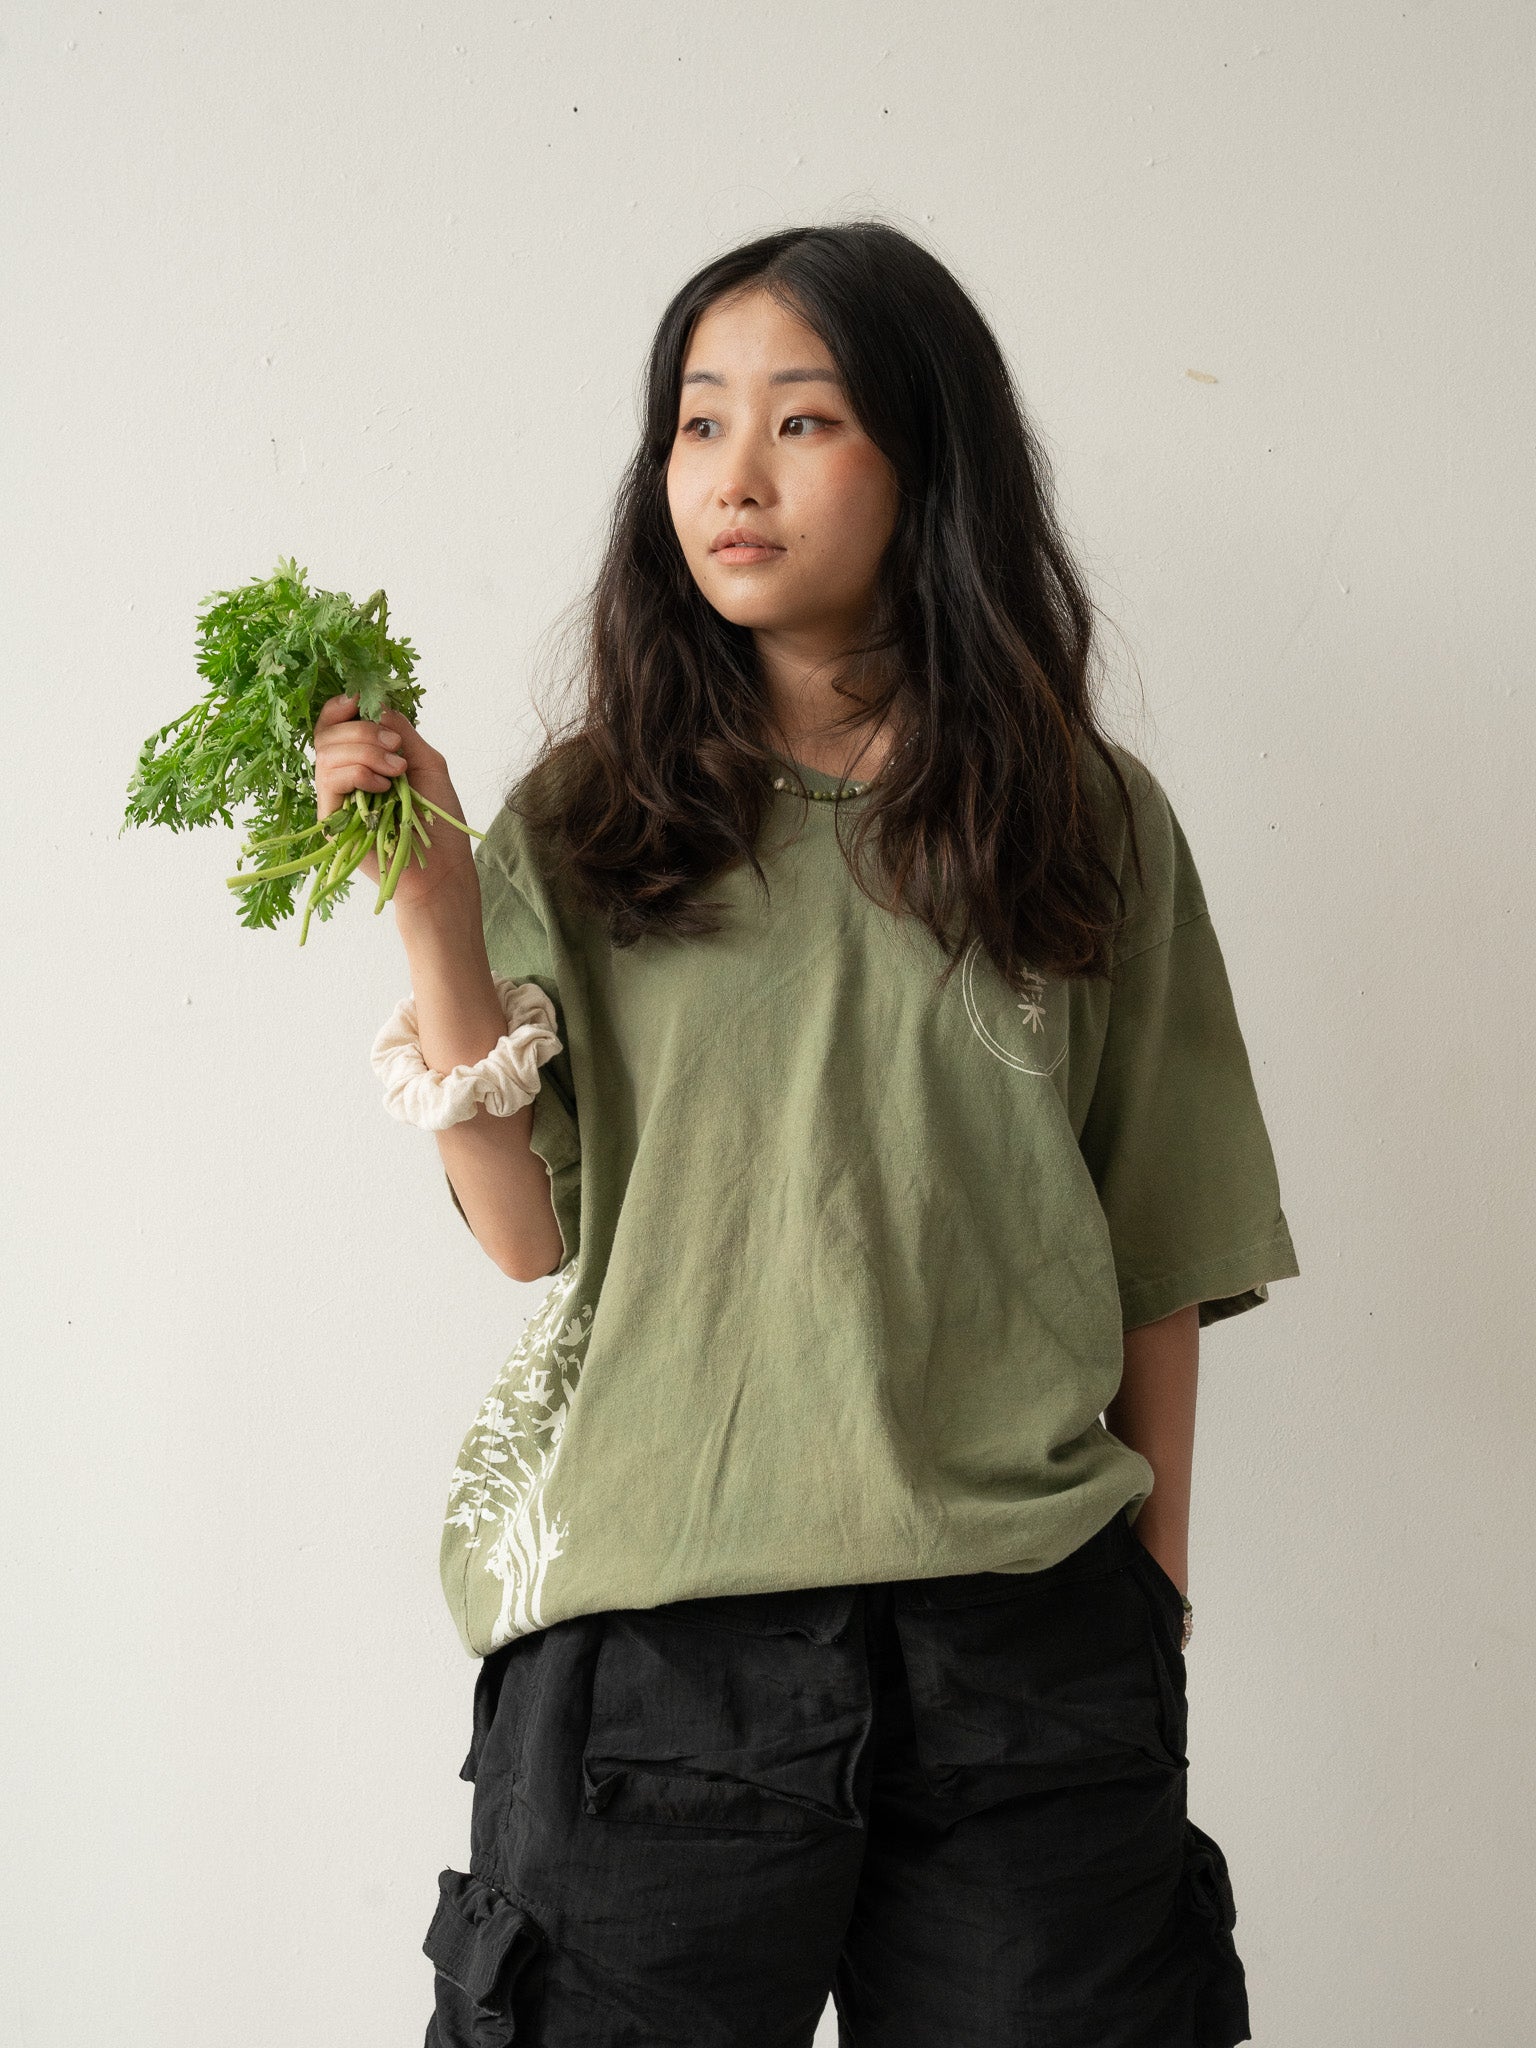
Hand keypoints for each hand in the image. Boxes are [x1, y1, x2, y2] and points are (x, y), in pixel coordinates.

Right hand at [313, 692, 476, 912]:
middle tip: (396, 746)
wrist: (441, 867)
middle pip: (328, 734)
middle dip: (363, 731)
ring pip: (327, 754)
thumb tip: (376, 705)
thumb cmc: (439, 821)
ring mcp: (336, 798)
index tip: (357, 699)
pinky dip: (358, 773)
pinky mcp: (332, 820)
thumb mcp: (428, 763)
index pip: (335, 726)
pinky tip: (384, 787)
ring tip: (399, 770)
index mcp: (363, 760)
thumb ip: (403, 731)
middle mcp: (345, 776)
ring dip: (365, 751)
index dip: (339, 707)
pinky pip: (330, 780)